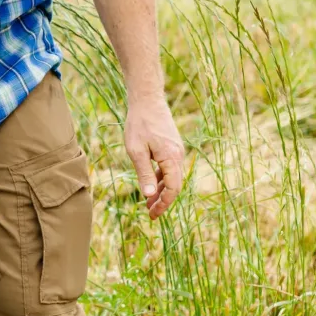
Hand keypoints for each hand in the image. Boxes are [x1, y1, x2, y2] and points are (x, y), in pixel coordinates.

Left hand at [124, 95, 185, 219]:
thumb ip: (144, 173)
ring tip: (148, 204)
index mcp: (172, 157)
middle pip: (174, 185)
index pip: (173, 188)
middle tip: (150, 215)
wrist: (147, 100)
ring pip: (172, 177)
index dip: (164, 203)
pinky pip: (170, 168)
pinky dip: (162, 179)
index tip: (153, 215)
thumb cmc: (139, 124)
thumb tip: (150, 195)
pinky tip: (152, 185)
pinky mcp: (172, 147)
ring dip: (162, 191)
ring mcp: (177, 150)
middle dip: (163, 201)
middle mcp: (178, 155)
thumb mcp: (136, 151)